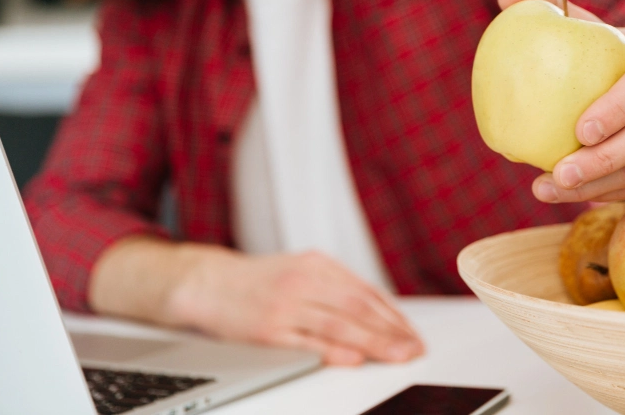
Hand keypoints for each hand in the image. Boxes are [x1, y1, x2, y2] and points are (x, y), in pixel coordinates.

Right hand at [169, 248, 424, 365]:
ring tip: (397, 355)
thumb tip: (379, 312)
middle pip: (357, 307)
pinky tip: (354, 357)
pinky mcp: (267, 330)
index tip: (412, 333)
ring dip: (374, 341)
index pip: (365, 292)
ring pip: (338, 324)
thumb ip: (337, 288)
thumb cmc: (261, 281)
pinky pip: (306, 342)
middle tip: (414, 348)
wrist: (210, 283)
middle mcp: (304, 282)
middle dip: (391, 330)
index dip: (393, 315)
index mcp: (317, 265)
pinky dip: (333, 350)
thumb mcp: (302, 270)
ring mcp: (286, 306)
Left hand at [497, 0, 624, 203]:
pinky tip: (568, 193)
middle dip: (605, 159)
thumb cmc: (615, 48)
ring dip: (599, 183)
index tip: (578, 130)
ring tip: (550, 188)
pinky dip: (606, 190)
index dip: (618, 108)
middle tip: (559, 173)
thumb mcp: (593, 25)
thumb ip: (553, 7)